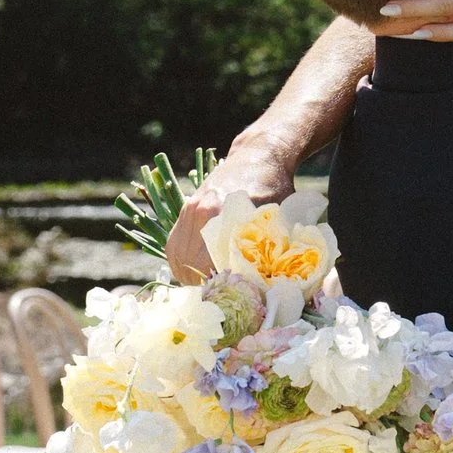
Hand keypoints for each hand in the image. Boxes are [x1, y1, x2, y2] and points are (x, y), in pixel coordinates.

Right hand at [165, 144, 289, 283]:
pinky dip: (183, 262)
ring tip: (212, 283)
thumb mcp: (279, 218)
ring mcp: (189, 211)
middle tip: (225, 293)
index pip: (207, 266)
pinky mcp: (186, 210)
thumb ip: (272, 249)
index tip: (235, 296)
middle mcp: (198, 213)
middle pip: (188, 266)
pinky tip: (199, 268)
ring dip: (191, 276)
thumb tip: (271, 286)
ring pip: (177, 259)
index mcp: (218, 215)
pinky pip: (174, 246)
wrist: (258, 156)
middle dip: (205, 285)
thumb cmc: (275, 187)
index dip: (221, 286)